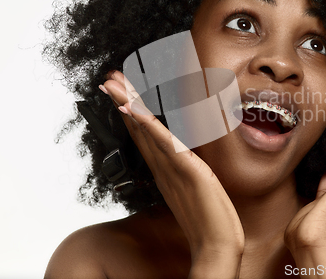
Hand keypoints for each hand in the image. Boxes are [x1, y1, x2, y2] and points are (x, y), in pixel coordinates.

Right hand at [102, 71, 243, 278]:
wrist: (216, 246)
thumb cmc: (208, 221)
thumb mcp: (194, 190)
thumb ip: (184, 174)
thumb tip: (183, 162)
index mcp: (165, 170)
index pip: (144, 136)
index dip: (131, 114)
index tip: (121, 94)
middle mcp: (163, 167)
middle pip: (139, 128)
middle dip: (124, 101)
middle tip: (108, 80)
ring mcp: (171, 167)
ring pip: (145, 130)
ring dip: (129, 104)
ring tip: (113, 83)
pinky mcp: (185, 169)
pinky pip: (163, 142)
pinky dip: (147, 124)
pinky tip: (134, 108)